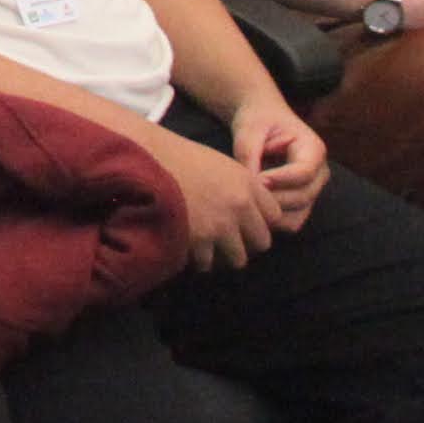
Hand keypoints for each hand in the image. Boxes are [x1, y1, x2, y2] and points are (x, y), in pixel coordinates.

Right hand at [144, 125, 282, 271]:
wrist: (148, 159)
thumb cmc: (181, 159)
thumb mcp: (222, 165)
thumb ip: (243, 188)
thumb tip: (253, 213)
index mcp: (248, 184)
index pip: (275, 217)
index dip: (260, 222)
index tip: (246, 223)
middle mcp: (240, 206)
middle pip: (262, 242)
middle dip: (246, 243)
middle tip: (228, 239)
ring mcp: (220, 226)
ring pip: (238, 259)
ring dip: (223, 255)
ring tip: (208, 247)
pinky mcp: (198, 241)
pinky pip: (207, 263)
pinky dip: (198, 259)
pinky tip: (189, 247)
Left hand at [227, 99, 329, 225]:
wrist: (263, 122)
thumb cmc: (258, 121)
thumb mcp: (250, 130)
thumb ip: (249, 155)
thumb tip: (251, 186)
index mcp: (314, 149)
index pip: (304, 172)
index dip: (280, 179)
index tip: (258, 179)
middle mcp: (319, 173)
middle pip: (302, 197)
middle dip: (272, 198)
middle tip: (246, 194)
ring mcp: (312, 191)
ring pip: (297, 216)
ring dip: (271, 214)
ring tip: (247, 201)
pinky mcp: (301, 204)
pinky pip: (290, 222)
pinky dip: (271, 220)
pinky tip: (252, 208)